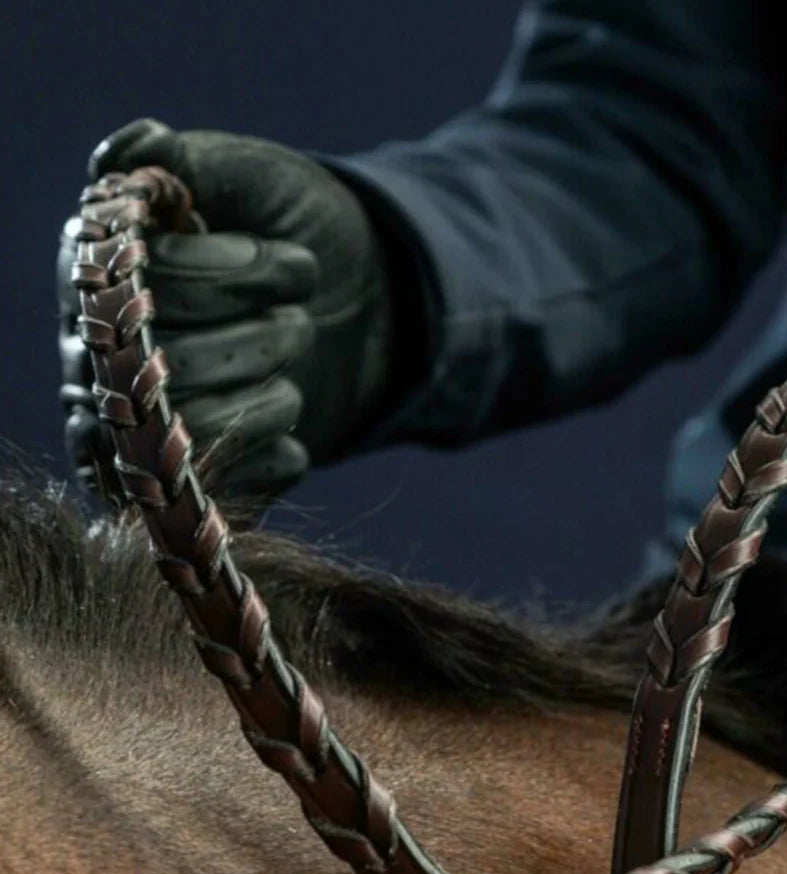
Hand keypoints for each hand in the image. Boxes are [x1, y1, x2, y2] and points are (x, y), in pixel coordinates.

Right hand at [58, 118, 390, 499]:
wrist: (366, 303)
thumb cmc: (298, 229)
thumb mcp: (253, 180)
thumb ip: (191, 162)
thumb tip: (133, 148)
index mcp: (102, 275)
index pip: (142, 291)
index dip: (227, 279)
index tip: (296, 265)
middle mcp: (104, 358)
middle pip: (165, 373)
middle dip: (259, 340)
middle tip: (302, 320)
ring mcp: (145, 429)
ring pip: (193, 439)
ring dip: (272, 401)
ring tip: (298, 367)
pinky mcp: (196, 483)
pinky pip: (224, 494)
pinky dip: (276, 461)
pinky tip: (295, 435)